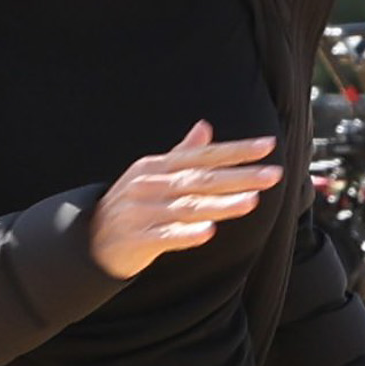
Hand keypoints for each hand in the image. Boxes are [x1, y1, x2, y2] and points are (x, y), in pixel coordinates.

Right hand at [89, 120, 281, 279]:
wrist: (91, 239)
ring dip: (222, 204)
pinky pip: (165, 235)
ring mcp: (143, 211)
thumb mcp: (153, 173)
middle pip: (202, 179)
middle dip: (240, 176)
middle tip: (273, 174)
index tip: (268, 146)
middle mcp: (152, 184)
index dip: (237, 150)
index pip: (204, 155)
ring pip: (188, 206)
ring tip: (252, 202)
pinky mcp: (137, 238)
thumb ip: (181, 153)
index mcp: (159, 165)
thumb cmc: (132, 204)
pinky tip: (208, 232)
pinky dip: (186, 233)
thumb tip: (205, 127)